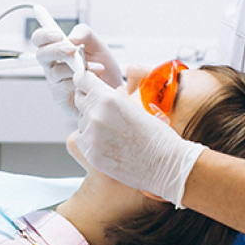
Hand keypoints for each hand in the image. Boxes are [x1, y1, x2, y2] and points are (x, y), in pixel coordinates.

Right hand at [33, 24, 122, 113]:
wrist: (114, 88)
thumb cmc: (103, 67)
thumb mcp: (97, 45)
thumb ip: (85, 34)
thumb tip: (72, 38)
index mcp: (57, 49)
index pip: (40, 39)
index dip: (44, 35)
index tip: (59, 35)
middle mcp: (52, 65)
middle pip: (41, 55)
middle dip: (56, 50)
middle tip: (72, 50)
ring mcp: (55, 82)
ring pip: (55, 71)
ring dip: (76, 67)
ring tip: (96, 67)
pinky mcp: (60, 97)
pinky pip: (64, 87)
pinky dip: (79, 81)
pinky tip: (91, 80)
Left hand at [73, 70, 205, 207]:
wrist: (165, 164)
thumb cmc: (157, 135)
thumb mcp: (136, 105)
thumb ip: (113, 96)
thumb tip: (97, 89)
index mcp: (109, 98)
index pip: (82, 79)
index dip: (84, 80)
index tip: (86, 83)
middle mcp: (96, 115)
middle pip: (79, 99)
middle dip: (89, 101)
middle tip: (104, 111)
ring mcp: (91, 135)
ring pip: (81, 121)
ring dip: (90, 122)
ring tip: (113, 132)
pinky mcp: (90, 153)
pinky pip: (82, 140)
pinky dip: (90, 140)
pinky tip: (109, 144)